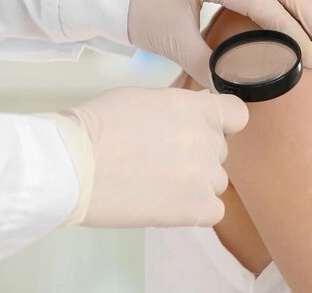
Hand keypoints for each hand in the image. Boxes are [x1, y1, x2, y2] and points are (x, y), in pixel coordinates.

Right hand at [60, 87, 248, 227]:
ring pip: (216, 182)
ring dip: (194, 184)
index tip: (202, 131)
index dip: (222, 124)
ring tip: (156, 184)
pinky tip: (167, 204)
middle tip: (160, 160)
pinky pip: (214, 211)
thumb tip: (192, 116)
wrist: (74, 163)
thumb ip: (178, 108)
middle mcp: (208, 140)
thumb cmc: (98, 126)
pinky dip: (195, 210)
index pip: (237, 115)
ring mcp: (205, 175)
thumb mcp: (145, 99)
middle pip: (219, 151)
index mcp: (197, 108)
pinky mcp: (195, 208)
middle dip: (197, 155)